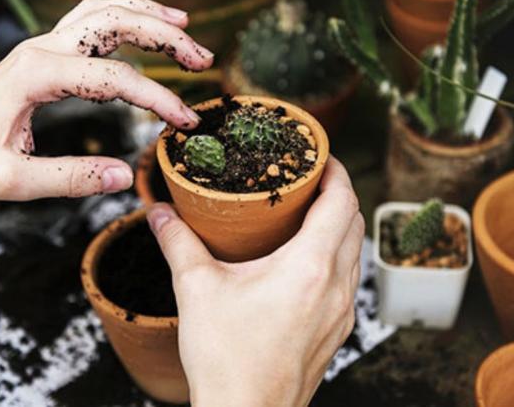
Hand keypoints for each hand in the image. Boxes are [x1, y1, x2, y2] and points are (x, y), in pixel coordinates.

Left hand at [0, 0, 212, 292]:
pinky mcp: (42, 56)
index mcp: (35, 75)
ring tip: (184, 26)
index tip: (184, 123)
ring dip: (146, 16)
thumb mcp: (14, 181)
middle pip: (114, 23)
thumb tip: (124, 176)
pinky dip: (122, 19)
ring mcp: (40, 48)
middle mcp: (40, 50)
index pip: (114, 78)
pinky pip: (88, 24)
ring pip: (102, 13)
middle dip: (164, 35)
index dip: (157, 98)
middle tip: (203, 58)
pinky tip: (142, 28)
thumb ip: (71, 179)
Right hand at [146, 157, 363, 406]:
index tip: (319, 155)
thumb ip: (177, 242)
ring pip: (354, 252)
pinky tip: (304, 261)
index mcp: (310, 267)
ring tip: (306, 214)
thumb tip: (159, 212)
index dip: (335, 170)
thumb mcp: (196, 290)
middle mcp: (336, 287)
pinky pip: (348, 279)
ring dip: (338, 225)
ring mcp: (342, 313)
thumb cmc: (226, 359)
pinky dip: (335, 256)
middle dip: (337, 193)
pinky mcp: (337, 332)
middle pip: (354, 222)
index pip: (342, 201)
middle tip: (307, 179)